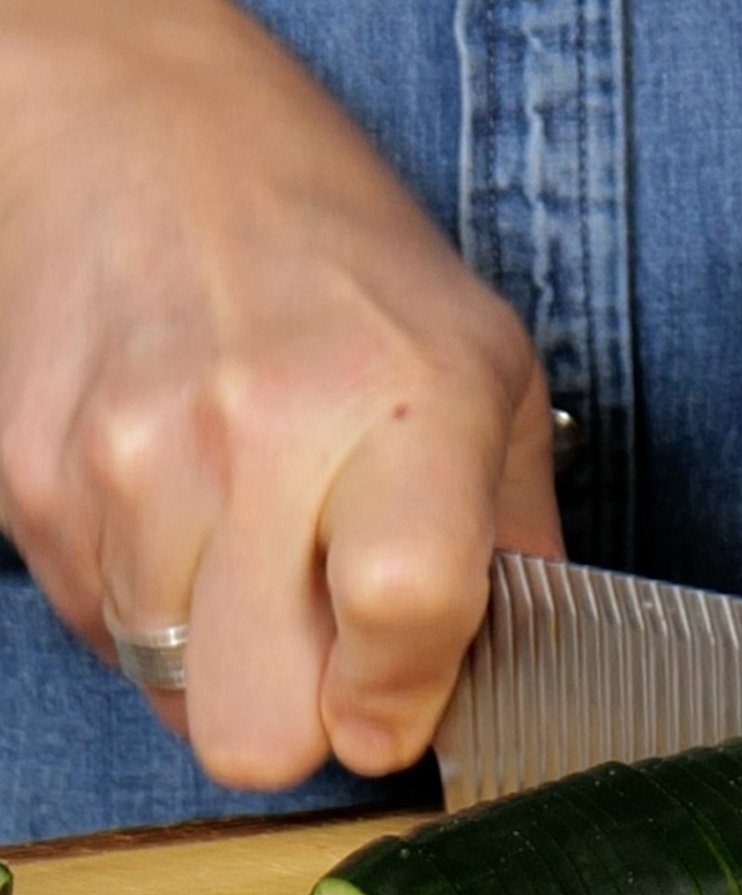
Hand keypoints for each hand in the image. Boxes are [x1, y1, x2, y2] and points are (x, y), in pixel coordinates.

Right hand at [0, 0, 560, 787]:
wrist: (147, 140)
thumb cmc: (343, 270)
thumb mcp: (489, 372)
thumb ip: (518, 541)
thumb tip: (515, 682)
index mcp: (401, 403)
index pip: (405, 610)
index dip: (402, 701)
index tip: (397, 709)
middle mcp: (254, 432)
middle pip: (259, 732)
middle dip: (304, 718)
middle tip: (328, 644)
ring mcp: (126, 462)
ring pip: (177, 701)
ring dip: (226, 661)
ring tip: (254, 545)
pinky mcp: (35, 485)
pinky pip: (105, 640)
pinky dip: (157, 609)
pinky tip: (187, 518)